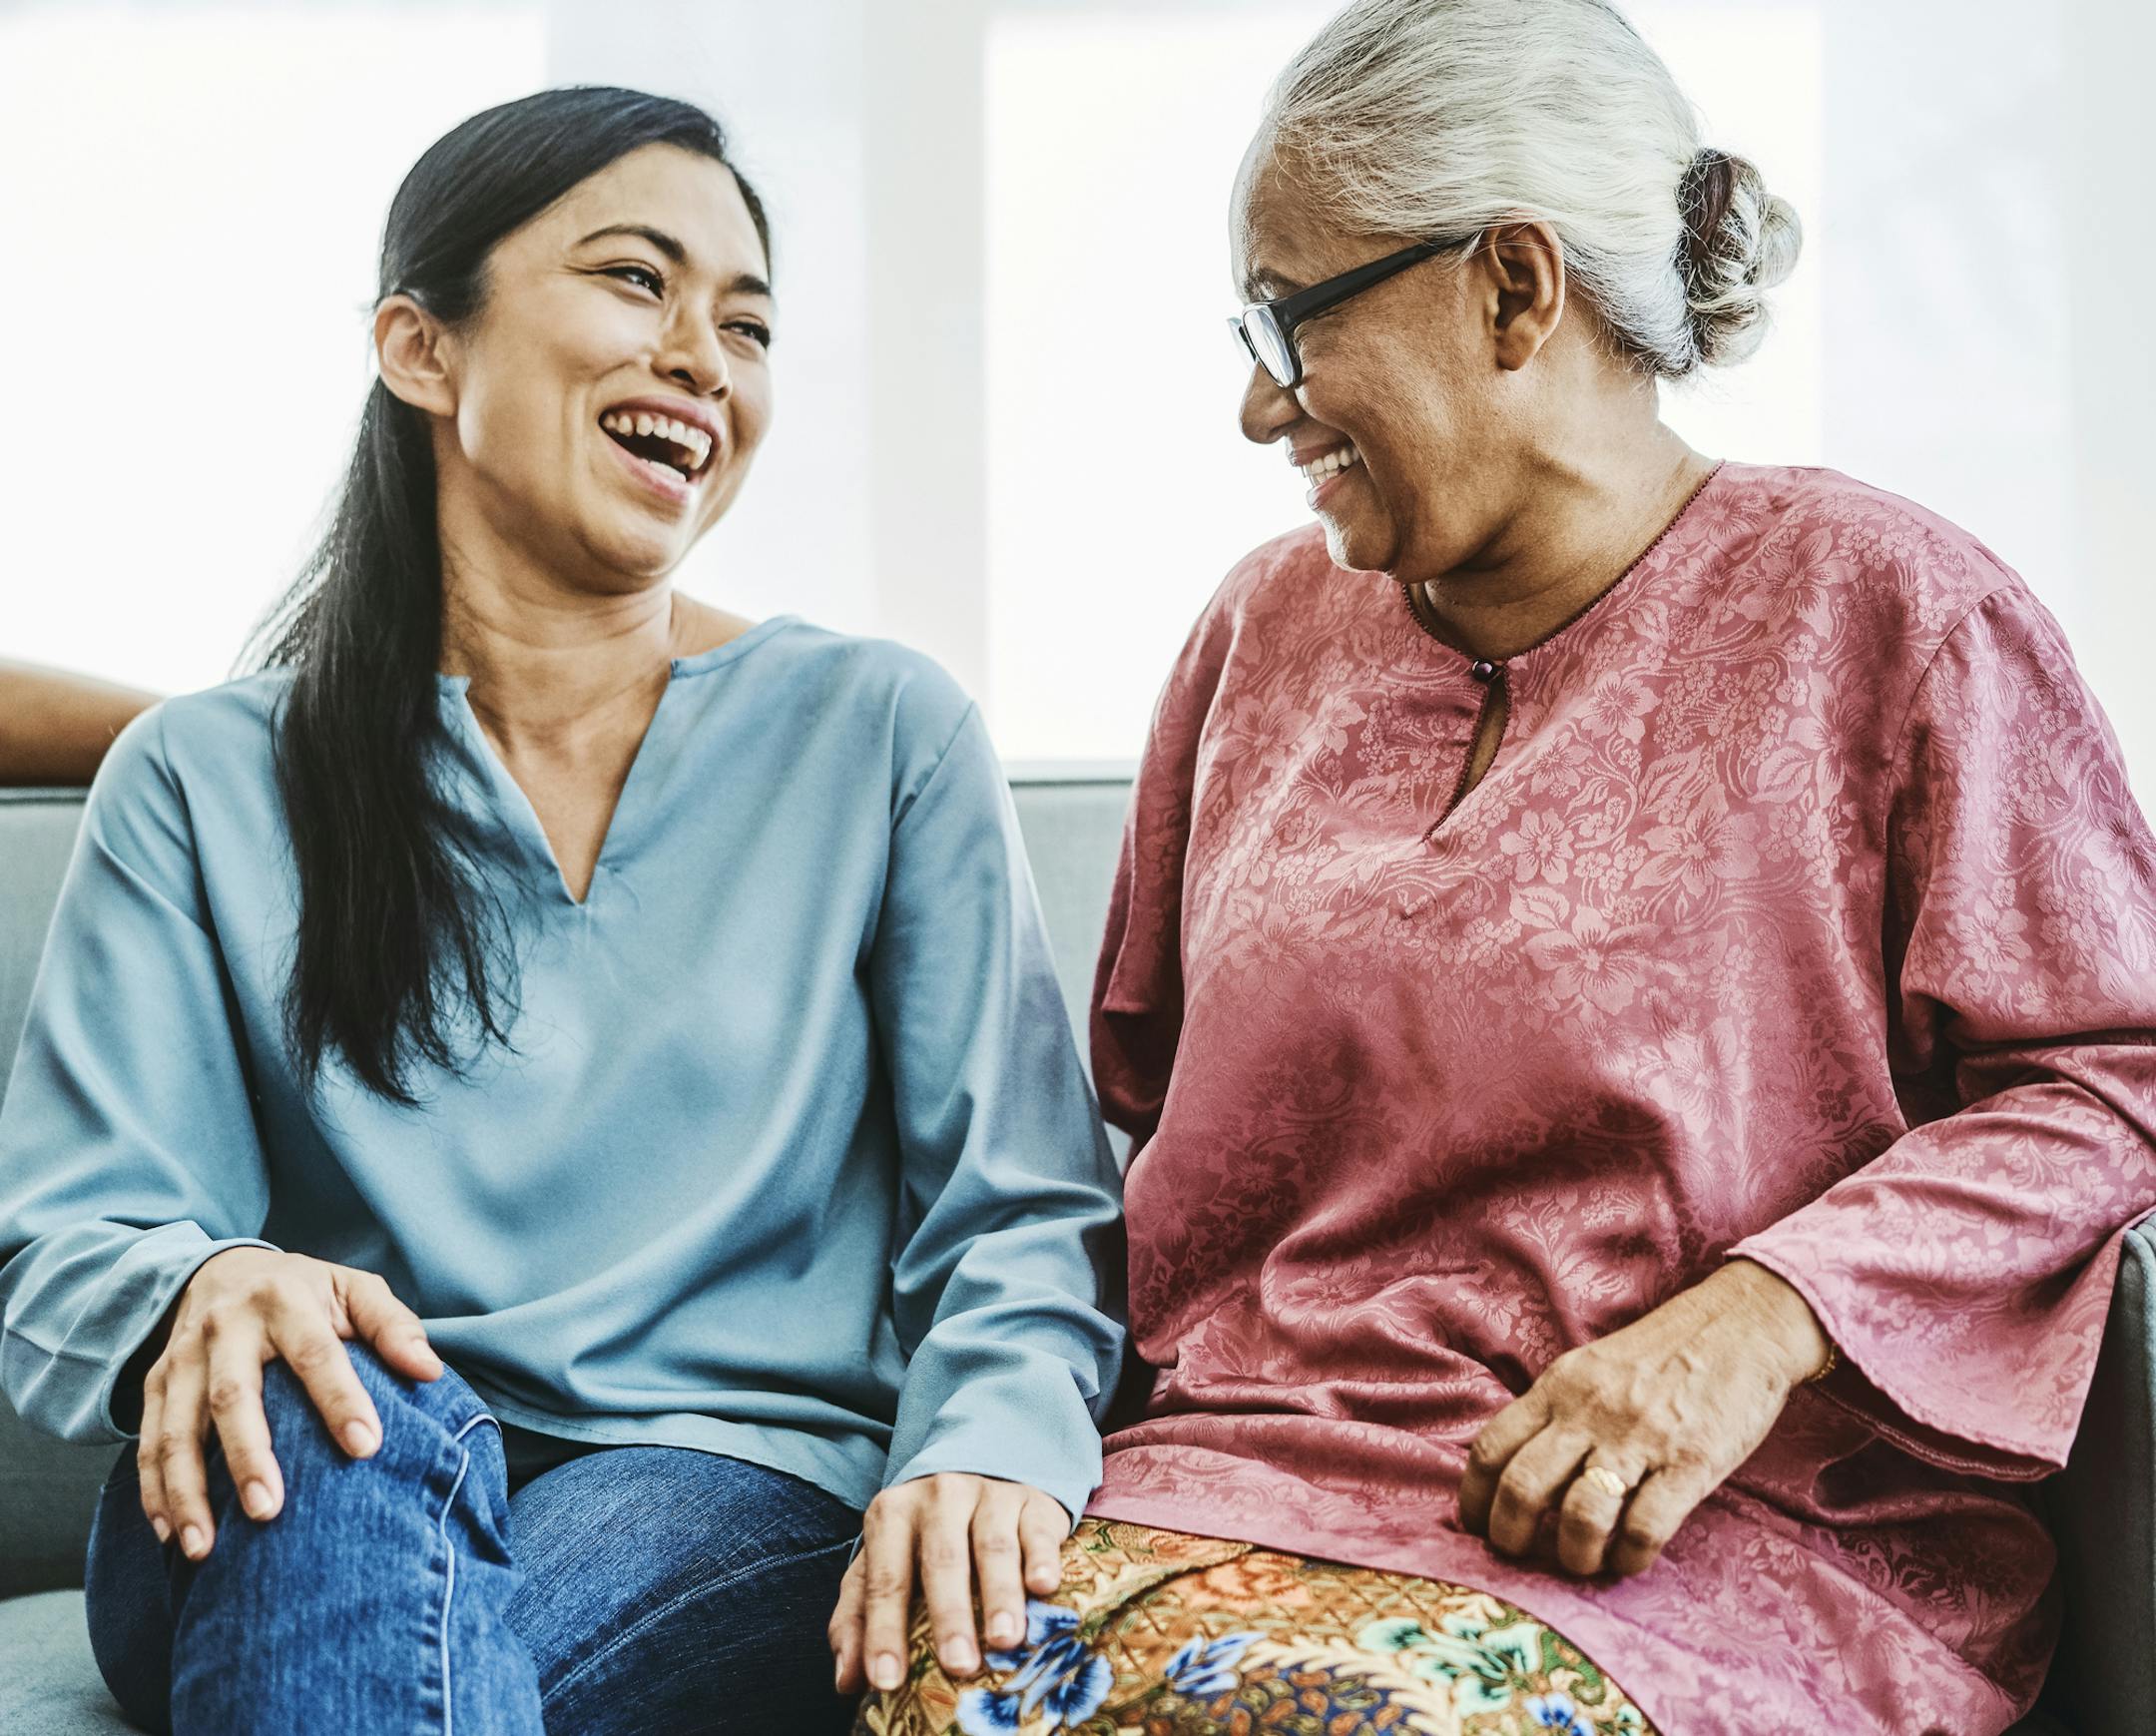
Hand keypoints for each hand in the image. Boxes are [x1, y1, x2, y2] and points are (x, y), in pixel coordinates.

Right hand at [136, 1247, 441, 1561]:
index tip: (366, 1448)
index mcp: (284, 1300)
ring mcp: (182, 1357)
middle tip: (268, 1511)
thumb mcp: (353, 1289)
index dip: (340, 1398)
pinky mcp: (155, 1384)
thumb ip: (393, 1326)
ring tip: (205, 1548)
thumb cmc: (305, 1291)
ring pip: (177, 1429)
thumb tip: (430, 1371)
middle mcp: (225, 1327)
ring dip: (187, 1491)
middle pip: (232, 1396)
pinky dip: (154, 1491)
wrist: (222, 1269)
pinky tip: (170, 1535)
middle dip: (248, 1456)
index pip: (315, 1352)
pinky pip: (148, 1441)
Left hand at [828, 1473, 1067, 1695]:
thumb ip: (857, 1618)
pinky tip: (1043, 1587)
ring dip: (1000, 1595)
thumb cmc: (924, 1535)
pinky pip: (1038, 1530)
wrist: (979, 1466)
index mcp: (893, 1514)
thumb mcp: (882, 1563)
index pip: (885, 1579)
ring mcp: (990, 1495)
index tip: (886, 1680)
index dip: (883, 1631)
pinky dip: (1042, 1558)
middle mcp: (940, 1497)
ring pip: (993, 1547)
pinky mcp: (1034, 1501)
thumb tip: (846, 1681)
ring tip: (1005, 1639)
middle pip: (942, 1560)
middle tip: (958, 1665)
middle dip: (949, 1615)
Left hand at [1457, 1258, 1829, 1577]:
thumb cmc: (1662, 1355)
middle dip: (1510, 1536)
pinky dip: (1630, 1556)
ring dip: (1574, 1554)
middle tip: (1521, 1555)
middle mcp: (1590, 1412)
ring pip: (1580, 1515)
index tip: (1477, 1526)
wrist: (1741, 1326)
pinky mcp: (1691, 1463)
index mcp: (1559, 1387)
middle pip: (1523, 1487)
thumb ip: (1555, 1411)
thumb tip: (1516, 1470)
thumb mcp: (1591, 1368)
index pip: (1492, 1448)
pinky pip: (1646, 1527)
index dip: (1475, 1498)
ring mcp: (1640, 1438)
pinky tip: (1631, 1556)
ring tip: (1581, 1561)